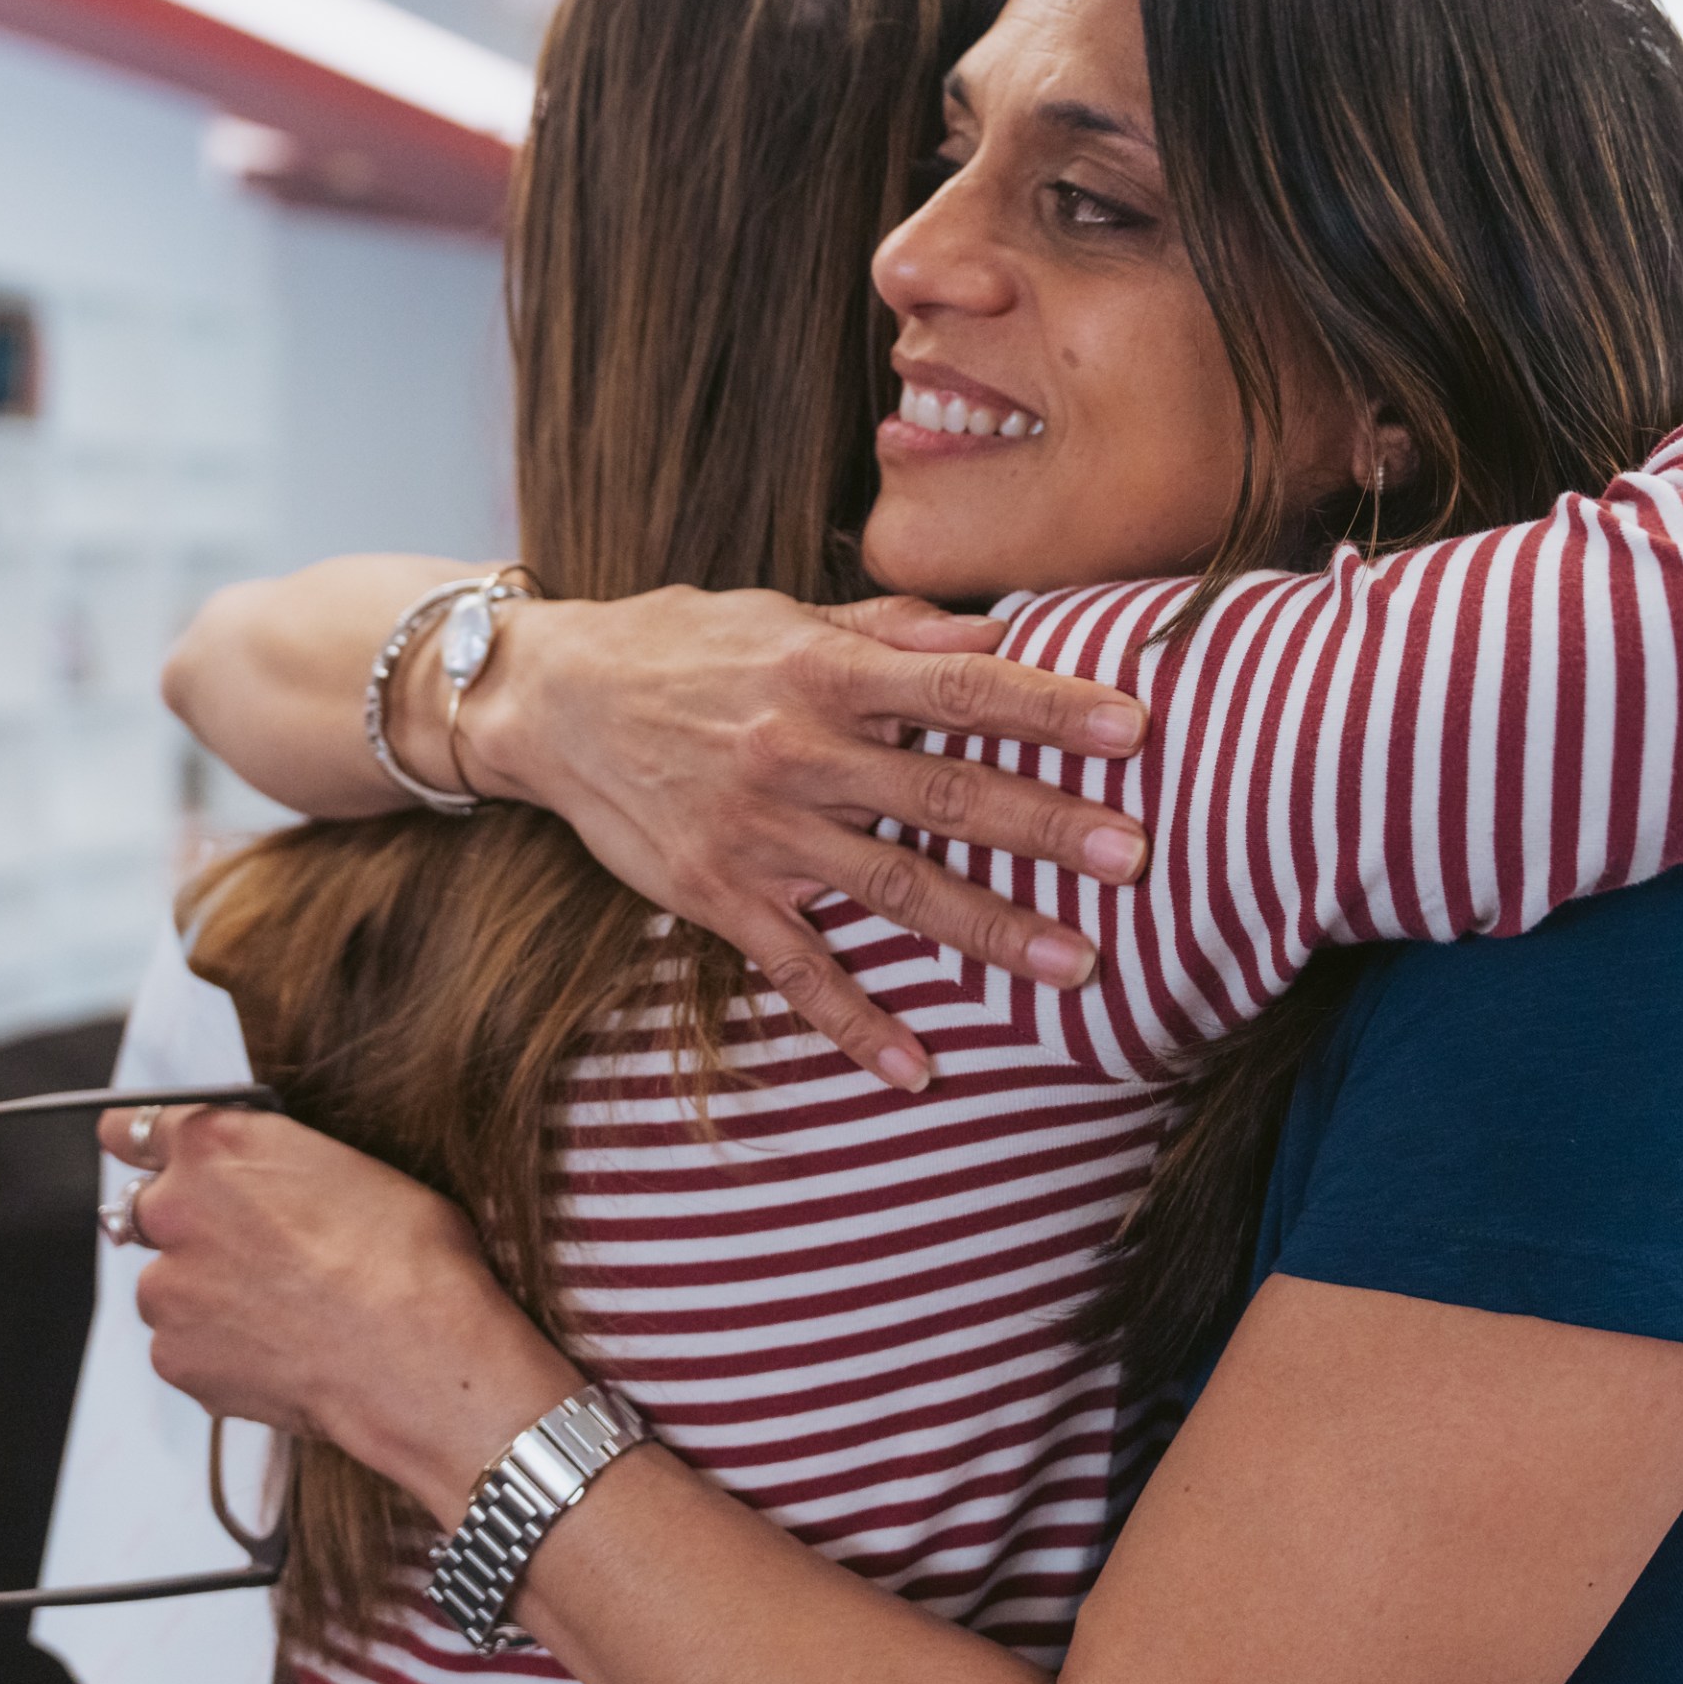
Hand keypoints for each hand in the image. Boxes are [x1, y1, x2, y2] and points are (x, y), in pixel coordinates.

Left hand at [100, 1105, 583, 1520]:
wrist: (416, 1357)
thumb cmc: (407, 1260)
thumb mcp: (351, 1169)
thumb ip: (274, 1165)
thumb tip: (264, 1181)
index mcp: (217, 1147)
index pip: (134, 1129)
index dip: (140, 1144)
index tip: (136, 1151)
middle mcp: (175, 1210)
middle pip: (146, 1211)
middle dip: (185, 1227)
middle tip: (249, 1252)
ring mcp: (166, 1289)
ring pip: (168, 1287)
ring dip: (204, 1296)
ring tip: (283, 1314)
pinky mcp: (173, 1356)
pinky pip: (184, 1346)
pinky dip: (219, 1350)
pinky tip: (279, 1352)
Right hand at [465, 589, 1150, 1090]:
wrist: (548, 701)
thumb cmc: (682, 646)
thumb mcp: (781, 614)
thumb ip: (891, 629)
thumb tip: (995, 629)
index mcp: (825, 669)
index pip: (959, 686)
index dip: (1047, 705)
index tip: (1132, 726)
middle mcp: (799, 750)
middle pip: (941, 792)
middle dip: (1043, 825)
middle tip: (1134, 854)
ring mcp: (760, 832)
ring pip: (890, 888)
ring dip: (986, 929)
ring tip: (1074, 964)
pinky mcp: (719, 897)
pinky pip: (797, 970)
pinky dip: (855, 1024)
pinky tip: (916, 1068)